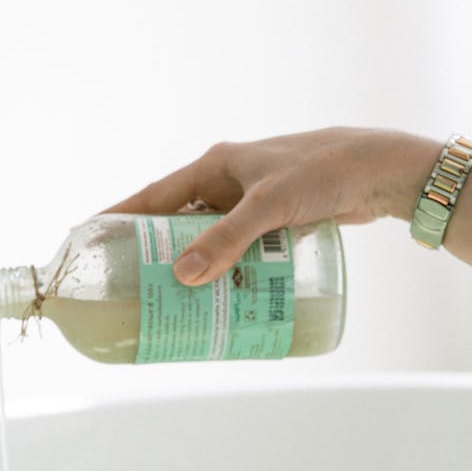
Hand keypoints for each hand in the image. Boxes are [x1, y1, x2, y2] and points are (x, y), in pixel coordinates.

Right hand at [103, 127, 437, 284]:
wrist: (382, 171)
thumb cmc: (325, 173)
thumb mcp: (270, 205)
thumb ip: (228, 239)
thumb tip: (184, 278)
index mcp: (216, 165)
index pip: (154, 195)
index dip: (121, 218)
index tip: (89, 240)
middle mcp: (229, 182)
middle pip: (179, 223)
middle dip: (158, 255)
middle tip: (134, 291)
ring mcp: (254, 202)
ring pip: (212, 240)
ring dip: (198, 268)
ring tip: (176, 305)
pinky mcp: (278, 221)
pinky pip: (242, 250)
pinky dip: (231, 271)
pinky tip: (226, 298)